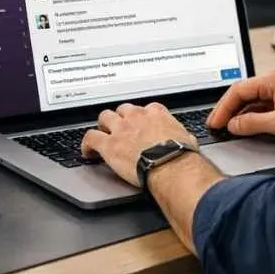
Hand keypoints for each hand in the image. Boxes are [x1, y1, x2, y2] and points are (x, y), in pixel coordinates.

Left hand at [81, 103, 198, 186]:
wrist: (170, 165)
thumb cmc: (181, 155)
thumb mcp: (187, 139)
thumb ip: (182, 135)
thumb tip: (187, 141)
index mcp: (156, 114)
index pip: (146, 108)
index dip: (142, 117)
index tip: (141, 123)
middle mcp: (137, 117)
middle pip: (123, 109)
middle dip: (121, 117)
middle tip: (120, 128)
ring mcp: (121, 129)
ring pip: (104, 117)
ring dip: (103, 126)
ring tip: (102, 134)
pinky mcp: (109, 144)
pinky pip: (91, 138)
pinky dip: (87, 144)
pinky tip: (87, 152)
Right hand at [207, 70, 274, 142]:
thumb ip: (253, 124)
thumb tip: (233, 125)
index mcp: (273, 80)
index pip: (238, 90)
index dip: (223, 107)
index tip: (215, 122)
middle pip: (242, 93)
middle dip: (228, 110)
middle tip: (216, 125)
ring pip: (250, 100)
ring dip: (238, 113)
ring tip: (227, 128)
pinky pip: (260, 105)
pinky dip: (250, 115)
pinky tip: (244, 126)